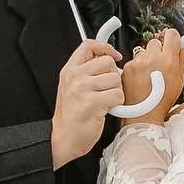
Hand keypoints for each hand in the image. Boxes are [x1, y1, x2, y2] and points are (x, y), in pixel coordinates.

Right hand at [50, 39, 124, 168]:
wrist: (65, 138)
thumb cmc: (71, 116)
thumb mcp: (73, 87)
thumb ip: (87, 72)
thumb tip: (111, 61)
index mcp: (69, 71)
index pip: (89, 46)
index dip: (105, 47)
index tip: (114, 55)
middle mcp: (74, 77)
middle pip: (107, 62)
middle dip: (113, 76)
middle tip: (107, 88)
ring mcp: (82, 89)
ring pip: (115, 79)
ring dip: (115, 91)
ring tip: (104, 101)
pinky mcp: (92, 102)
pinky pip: (118, 95)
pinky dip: (117, 103)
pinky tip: (106, 109)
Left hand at [121, 28, 183, 125]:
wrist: (143, 114)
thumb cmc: (163, 100)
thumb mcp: (179, 80)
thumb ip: (183, 59)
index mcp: (168, 60)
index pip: (171, 34)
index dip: (173, 38)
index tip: (173, 44)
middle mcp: (152, 58)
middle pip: (156, 41)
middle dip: (159, 50)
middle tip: (160, 65)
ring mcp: (138, 62)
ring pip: (144, 51)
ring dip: (148, 58)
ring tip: (150, 75)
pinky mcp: (127, 67)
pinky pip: (134, 60)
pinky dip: (138, 66)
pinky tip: (141, 79)